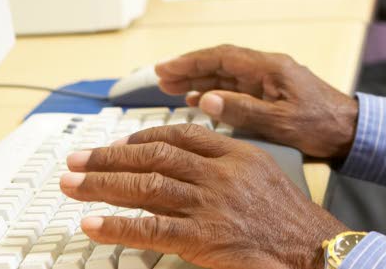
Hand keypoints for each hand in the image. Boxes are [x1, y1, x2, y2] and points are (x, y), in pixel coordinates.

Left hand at [60, 124, 344, 268]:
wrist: (314, 249)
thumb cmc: (291, 218)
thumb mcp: (264, 173)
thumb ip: (227, 163)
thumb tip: (189, 162)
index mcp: (236, 154)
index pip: (180, 136)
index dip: (143, 137)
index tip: (118, 143)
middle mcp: (220, 174)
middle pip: (153, 156)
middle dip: (109, 157)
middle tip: (76, 159)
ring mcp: (210, 205)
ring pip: (146, 187)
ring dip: (102, 184)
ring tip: (71, 184)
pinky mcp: (203, 238)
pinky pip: (151, 229)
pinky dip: (118, 225)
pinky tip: (93, 223)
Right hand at [154, 44, 359, 159]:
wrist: (352, 132)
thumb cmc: (323, 126)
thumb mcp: (280, 122)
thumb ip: (243, 110)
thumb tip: (206, 99)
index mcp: (271, 68)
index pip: (222, 57)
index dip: (191, 61)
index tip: (166, 68)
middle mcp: (268, 69)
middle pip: (221, 63)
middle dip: (190, 68)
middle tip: (161, 77)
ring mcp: (270, 82)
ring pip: (227, 76)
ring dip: (200, 80)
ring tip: (172, 88)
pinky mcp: (272, 95)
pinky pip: (237, 89)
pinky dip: (216, 94)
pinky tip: (200, 101)